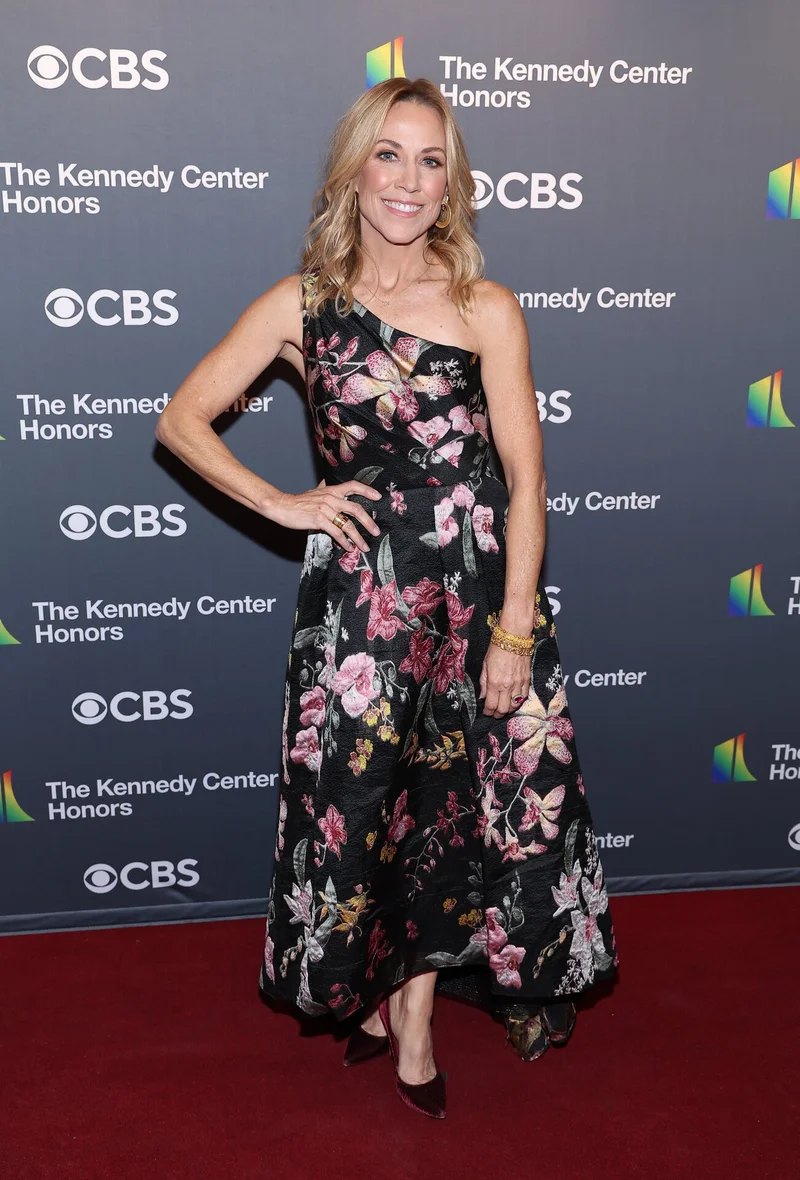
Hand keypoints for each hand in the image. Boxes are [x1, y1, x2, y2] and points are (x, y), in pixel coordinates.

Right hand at [266, 478, 381, 552]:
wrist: (281, 506)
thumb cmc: (297, 502)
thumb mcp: (313, 492)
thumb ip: (323, 489)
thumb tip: (326, 483)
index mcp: (331, 490)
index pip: (352, 486)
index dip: (366, 490)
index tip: (378, 497)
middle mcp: (330, 498)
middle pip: (355, 508)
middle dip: (368, 521)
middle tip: (376, 531)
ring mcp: (325, 509)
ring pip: (347, 524)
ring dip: (358, 537)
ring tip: (364, 546)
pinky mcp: (319, 520)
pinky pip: (336, 532)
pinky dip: (344, 541)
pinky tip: (348, 547)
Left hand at [479, 643, 530, 717]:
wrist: (514, 638)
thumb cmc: (497, 649)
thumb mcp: (485, 665)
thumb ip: (484, 683)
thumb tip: (482, 697)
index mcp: (494, 682)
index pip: (491, 705)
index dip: (488, 712)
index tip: (486, 712)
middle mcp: (507, 686)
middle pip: (503, 709)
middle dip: (498, 714)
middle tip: (494, 713)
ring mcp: (518, 684)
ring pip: (515, 706)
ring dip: (508, 710)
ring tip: (504, 708)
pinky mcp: (527, 680)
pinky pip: (524, 697)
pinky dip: (518, 702)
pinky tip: (514, 701)